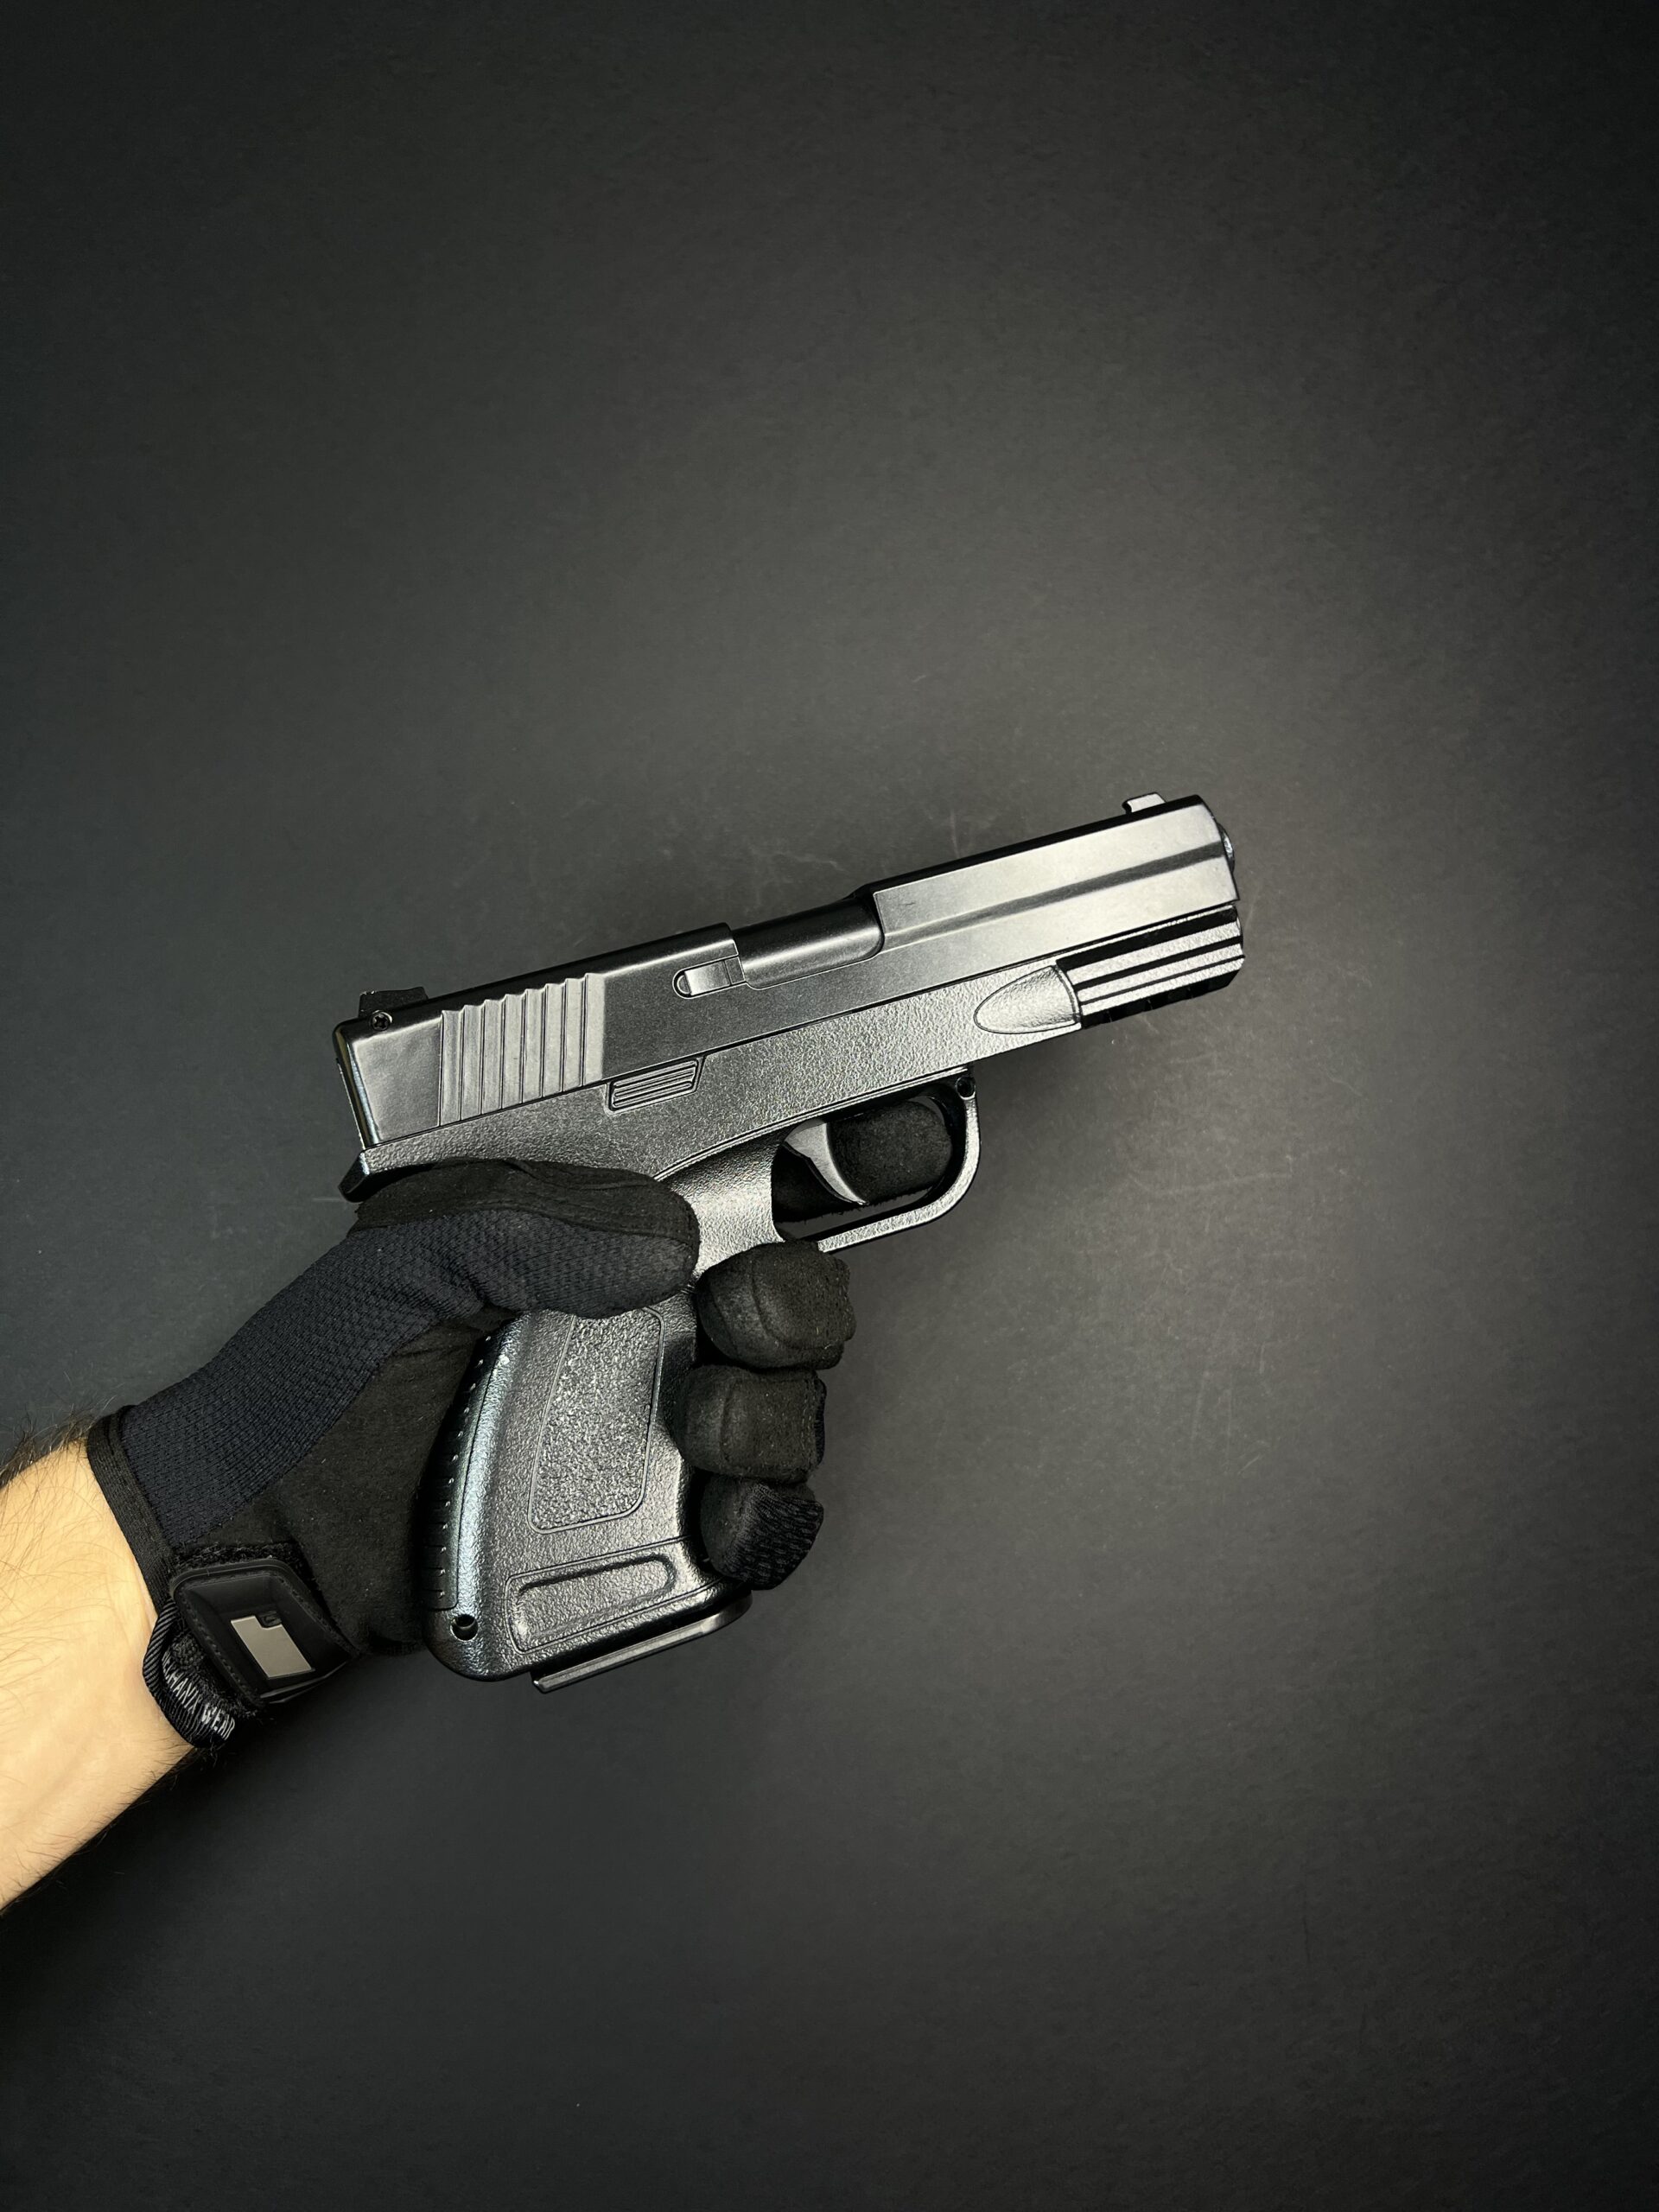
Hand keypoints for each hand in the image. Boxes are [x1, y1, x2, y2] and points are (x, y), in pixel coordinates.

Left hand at [89, 1159, 855, 1742]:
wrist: (272, 1531)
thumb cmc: (319, 1380)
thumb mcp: (406, 1254)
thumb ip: (531, 1218)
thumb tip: (662, 1233)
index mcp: (603, 1244)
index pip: (745, 1188)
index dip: (833, 1166)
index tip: (879, 1150)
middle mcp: (648, 1334)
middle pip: (801, 1303)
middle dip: (798, 1304)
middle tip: (735, 1313)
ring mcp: (661, 1439)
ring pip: (796, 1415)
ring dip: (772, 1416)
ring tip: (690, 1422)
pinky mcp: (660, 1535)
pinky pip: (763, 1531)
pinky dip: (763, 1520)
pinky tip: (714, 1508)